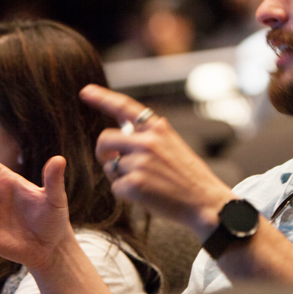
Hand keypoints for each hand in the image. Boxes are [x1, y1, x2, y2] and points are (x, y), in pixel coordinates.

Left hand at [80, 84, 236, 238]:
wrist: (206, 202)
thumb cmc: (189, 177)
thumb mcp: (173, 145)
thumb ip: (149, 137)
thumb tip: (122, 133)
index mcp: (158, 128)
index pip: (125, 107)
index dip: (102, 97)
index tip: (86, 91)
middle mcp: (147, 141)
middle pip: (105, 139)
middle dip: (103, 153)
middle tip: (110, 162)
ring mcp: (140, 162)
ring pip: (110, 167)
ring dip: (121, 177)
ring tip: (145, 184)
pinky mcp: (135, 183)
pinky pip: (116, 187)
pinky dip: (126, 194)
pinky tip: (146, 196)